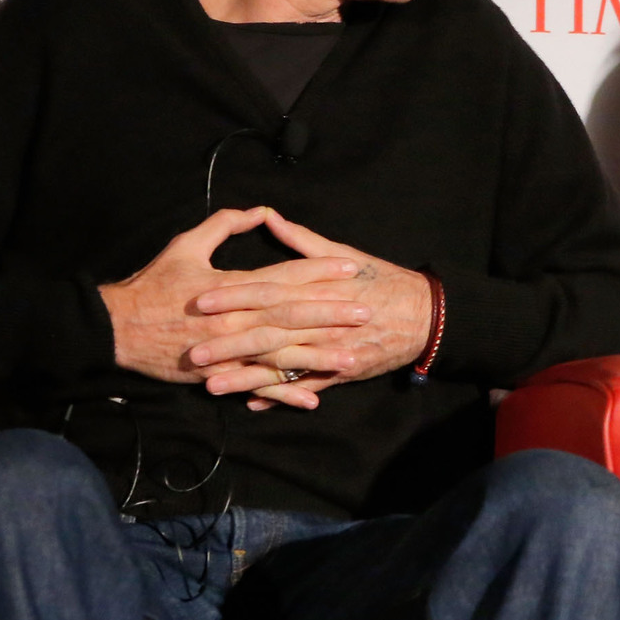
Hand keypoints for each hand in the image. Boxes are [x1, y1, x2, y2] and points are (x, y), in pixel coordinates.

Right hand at [97, 206, 364, 384]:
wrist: (116, 329)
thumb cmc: (152, 285)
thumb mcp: (185, 245)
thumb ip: (223, 225)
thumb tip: (258, 211)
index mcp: (230, 287)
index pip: (283, 276)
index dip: (318, 271)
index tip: (349, 268)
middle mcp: (234, 320)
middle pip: (292, 315)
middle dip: (331, 313)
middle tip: (366, 310)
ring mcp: (228, 351)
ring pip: (281, 355)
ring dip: (319, 357)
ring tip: (352, 356)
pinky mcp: (218, 375)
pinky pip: (257, 386)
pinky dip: (284, 394)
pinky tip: (313, 398)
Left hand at [185, 210, 433, 409]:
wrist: (426, 315)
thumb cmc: (383, 281)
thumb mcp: (345, 255)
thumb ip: (302, 242)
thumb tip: (269, 217)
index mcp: (318, 289)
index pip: (267, 292)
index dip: (232, 296)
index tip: (201, 301)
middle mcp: (322, 322)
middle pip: (268, 333)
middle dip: (229, 344)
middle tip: (193, 352)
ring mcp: (331, 351)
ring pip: (283, 366)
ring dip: (246, 378)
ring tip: (212, 386)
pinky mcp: (342, 372)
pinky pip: (307, 386)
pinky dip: (282, 396)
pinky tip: (252, 403)